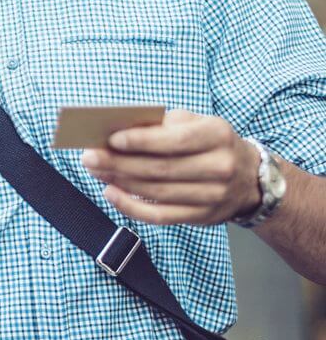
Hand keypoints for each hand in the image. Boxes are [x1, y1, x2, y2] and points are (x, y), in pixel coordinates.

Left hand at [82, 110, 260, 224]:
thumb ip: (163, 124)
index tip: (111, 138)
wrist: (249, 178)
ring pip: (157, 192)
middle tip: (89, 156)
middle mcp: (219, 167)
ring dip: (120, 182)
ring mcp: (212, 196)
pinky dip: (132, 206)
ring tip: (96, 170)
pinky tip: (111, 193)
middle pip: (160, 168)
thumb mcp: (196, 122)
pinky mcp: (201, 217)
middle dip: (120, 162)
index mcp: (217, 135)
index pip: (175, 140)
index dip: (141, 140)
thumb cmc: (210, 142)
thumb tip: (118, 131)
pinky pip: (160, 216)